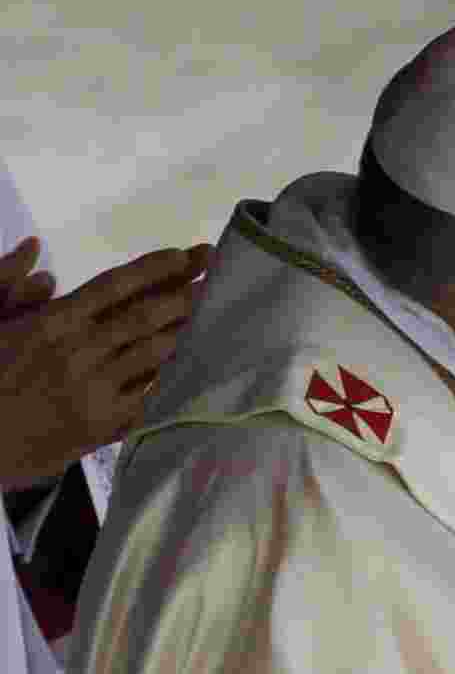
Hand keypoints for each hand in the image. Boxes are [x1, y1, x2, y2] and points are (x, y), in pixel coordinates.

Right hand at [0, 236, 213, 488]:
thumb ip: (9, 283)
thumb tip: (34, 250)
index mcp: (53, 322)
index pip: (114, 285)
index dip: (155, 269)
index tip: (185, 256)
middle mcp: (80, 351)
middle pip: (143, 316)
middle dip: (183, 295)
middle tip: (216, 279)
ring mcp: (95, 389)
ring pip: (151, 355)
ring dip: (183, 333)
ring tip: (211, 315)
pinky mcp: (102, 424)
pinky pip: (146, 396)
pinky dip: (169, 380)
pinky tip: (192, 367)